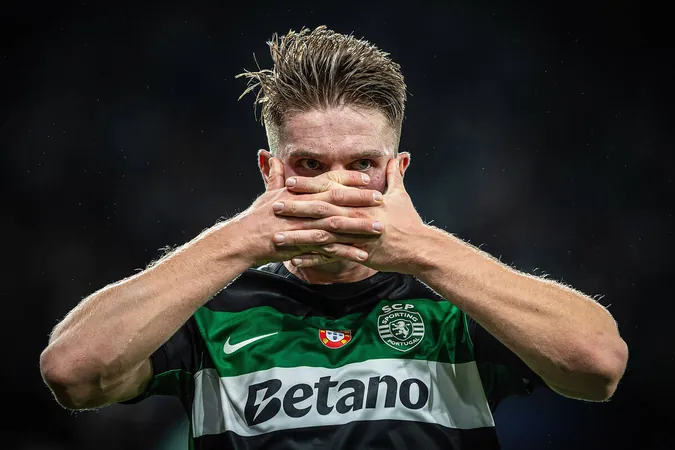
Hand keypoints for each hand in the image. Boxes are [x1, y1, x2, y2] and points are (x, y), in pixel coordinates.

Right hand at [231, 157, 384, 265]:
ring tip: (380, 227)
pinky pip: (330, 250)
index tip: (367, 177)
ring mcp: (306, 227)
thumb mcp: (268, 192)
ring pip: (338, 225)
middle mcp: (305, 207)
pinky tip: (363, 254)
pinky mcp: (305, 246)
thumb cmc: (256, 216)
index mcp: (300, 193)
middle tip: (382, 199)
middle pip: (338, 200)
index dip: (348, 178)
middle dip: (361, 199)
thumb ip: (276, 176)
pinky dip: (347, 251)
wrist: (244, 239)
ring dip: (360, 226)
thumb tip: (274, 158)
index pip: (328, 181)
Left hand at [272, 158, 427, 273]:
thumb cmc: (409, 222)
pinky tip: (294, 260)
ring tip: (277, 236)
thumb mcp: (401, 195)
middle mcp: (356, 217)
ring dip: (298, 236)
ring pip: (321, 235)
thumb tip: (398, 156)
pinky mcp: (357, 255)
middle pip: (322, 211)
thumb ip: (395, 175)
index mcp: (362, 201)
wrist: (419, 248)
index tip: (290, 182)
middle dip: (297, 208)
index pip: (331, 190)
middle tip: (275, 205)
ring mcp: (355, 237)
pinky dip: (312, 259)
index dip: (310, 186)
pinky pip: (330, 257)